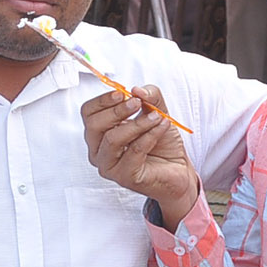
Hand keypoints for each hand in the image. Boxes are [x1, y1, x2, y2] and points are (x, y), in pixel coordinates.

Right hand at [81, 85, 198, 225]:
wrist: (178, 170)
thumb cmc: (162, 144)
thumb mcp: (157, 112)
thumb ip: (149, 97)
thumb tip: (137, 89)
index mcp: (100, 133)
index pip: (88, 113)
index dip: (103, 100)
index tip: (122, 92)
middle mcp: (99, 150)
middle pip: (94, 125)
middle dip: (117, 110)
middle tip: (137, 102)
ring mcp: (109, 166)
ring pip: (113, 139)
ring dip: (137, 123)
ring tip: (157, 116)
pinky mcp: (125, 177)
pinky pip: (134, 151)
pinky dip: (150, 135)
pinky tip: (162, 127)